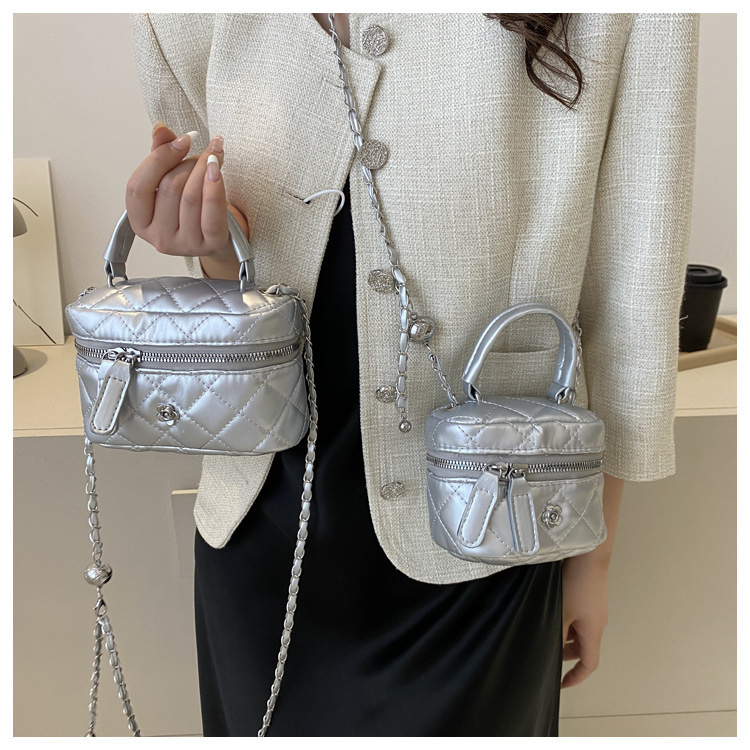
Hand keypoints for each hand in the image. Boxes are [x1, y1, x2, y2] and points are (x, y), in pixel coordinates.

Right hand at [125, 123, 246, 278]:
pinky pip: (211, 210)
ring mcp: (185, 244)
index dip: (159, 158)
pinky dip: (215, 185)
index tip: (183, 139)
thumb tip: (160, 129)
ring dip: (204, 168)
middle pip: (168, 188)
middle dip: (187, 162)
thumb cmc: (192, 207)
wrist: (220, 235)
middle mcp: (159, 238)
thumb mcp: (170, 180)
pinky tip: (218, 168)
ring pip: (191, 196)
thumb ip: (161, 154)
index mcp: (140, 221)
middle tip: (204, 152)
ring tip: (215, 156)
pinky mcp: (211, 244)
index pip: (138, 186)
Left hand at [560, 553, 608, 687]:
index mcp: (594, 631)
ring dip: (565, 635)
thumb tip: (549, 648)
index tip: (562, 683)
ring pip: (580, 631)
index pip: (589, 663)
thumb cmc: (577, 583)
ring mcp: (594, 608)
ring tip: (546, 629)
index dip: (576, 676)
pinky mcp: (590, 596)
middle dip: (566, 654)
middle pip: (584, 647)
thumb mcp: (562, 611)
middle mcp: (597, 622)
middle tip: (547, 652)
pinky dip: (567, 621)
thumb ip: (556, 632)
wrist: (589, 554)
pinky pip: (580, 617)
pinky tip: (552, 610)